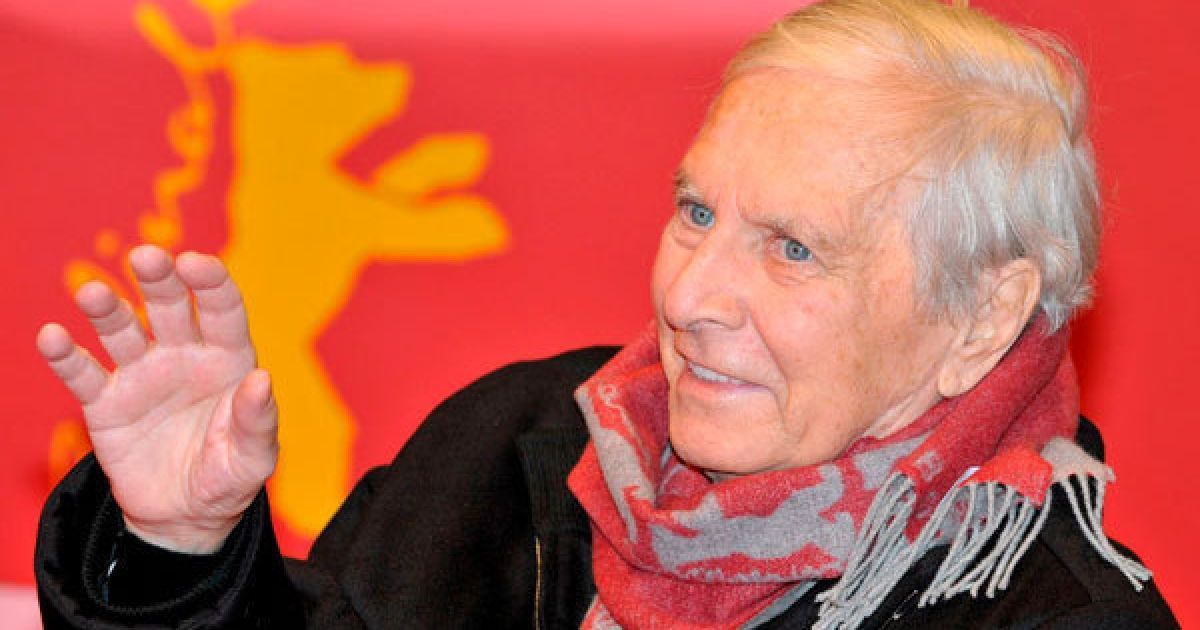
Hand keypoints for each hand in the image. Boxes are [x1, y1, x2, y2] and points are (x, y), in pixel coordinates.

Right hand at [37, 245, 276, 552]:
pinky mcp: (106, 404)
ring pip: (121, 331)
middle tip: (146, 258)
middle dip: (159, 280)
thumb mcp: (254, 457)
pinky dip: (66, 355)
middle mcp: (183, 356)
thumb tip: (261, 381)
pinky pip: (83, 374)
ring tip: (93, 293)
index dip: (211, 282)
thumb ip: (257, 420)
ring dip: (107, 309)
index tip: (197, 264)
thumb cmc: (229, 476)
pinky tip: (52, 337)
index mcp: (227, 359)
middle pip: (169, 307)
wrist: (186, 516)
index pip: (222, 309)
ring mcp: (142, 375)